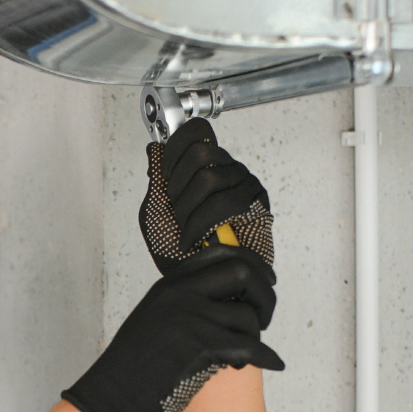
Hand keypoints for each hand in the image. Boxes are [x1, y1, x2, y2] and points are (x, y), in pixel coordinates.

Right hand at [61, 245, 281, 411]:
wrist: (111, 396)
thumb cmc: (134, 366)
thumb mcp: (154, 317)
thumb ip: (185, 301)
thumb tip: (229, 299)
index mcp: (170, 284)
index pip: (221, 254)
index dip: (252, 265)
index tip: (265, 281)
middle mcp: (180, 294)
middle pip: (243, 274)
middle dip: (264, 295)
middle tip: (266, 316)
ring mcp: (190, 318)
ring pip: (247, 318)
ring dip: (254, 337)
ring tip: (245, 353)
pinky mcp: (200, 347)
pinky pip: (248, 347)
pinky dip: (264, 357)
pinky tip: (270, 363)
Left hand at [140, 118, 272, 273]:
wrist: (198, 280)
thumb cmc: (177, 250)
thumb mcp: (155, 212)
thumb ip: (155, 181)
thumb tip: (154, 147)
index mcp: (204, 166)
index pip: (197, 131)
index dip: (175, 150)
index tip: (166, 179)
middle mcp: (226, 168)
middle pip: (201, 151)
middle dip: (179, 186)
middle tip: (177, 211)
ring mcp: (244, 183)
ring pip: (210, 178)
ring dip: (188, 210)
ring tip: (187, 230)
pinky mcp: (258, 203)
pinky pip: (225, 202)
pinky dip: (200, 224)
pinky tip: (195, 239)